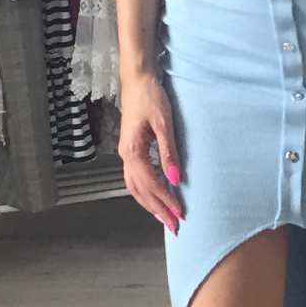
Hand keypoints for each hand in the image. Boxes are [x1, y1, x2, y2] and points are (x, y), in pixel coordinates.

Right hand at [117, 70, 183, 233]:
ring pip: (134, 187)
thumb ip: (169, 153)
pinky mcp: (129, 150)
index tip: (179, 213)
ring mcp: (125, 154)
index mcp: (133, 151)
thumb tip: (175, 179)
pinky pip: (134, 179)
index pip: (150, 184)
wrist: (137, 81)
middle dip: (157, 209)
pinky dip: (144, 192)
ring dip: (149, 204)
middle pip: (140, 191)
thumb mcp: (164, 124)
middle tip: (173, 225)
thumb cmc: (151, 98)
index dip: (165, 200)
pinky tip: (154, 197)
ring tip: (164, 218)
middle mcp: (126, 156)